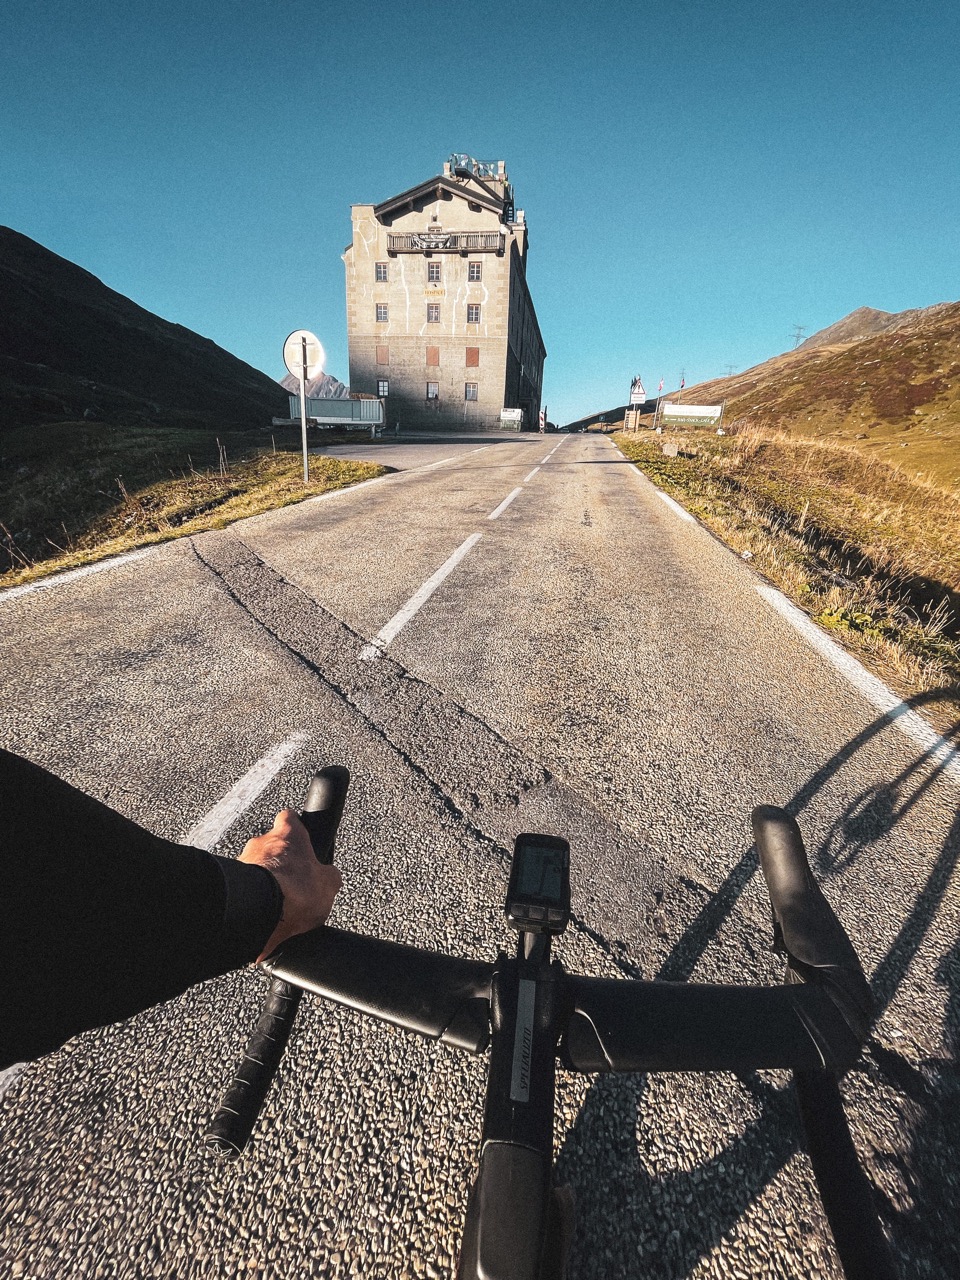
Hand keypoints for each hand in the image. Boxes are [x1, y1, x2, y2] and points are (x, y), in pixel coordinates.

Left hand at [239, 810, 342, 960]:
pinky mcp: (230, 884)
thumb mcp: (329, 884)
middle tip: (291, 882)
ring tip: (277, 903)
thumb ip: (329, 876)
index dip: (297, 828)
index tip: (302, 839)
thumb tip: (330, 878)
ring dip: (264, 881)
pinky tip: (263, 912)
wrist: (260, 911)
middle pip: (271, 846)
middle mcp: (261, 841)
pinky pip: (243, 889)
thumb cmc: (294, 890)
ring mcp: (242, 861)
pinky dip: (252, 898)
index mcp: (288, 834)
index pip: (291, 819)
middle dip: (280, 863)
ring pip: (255, 867)